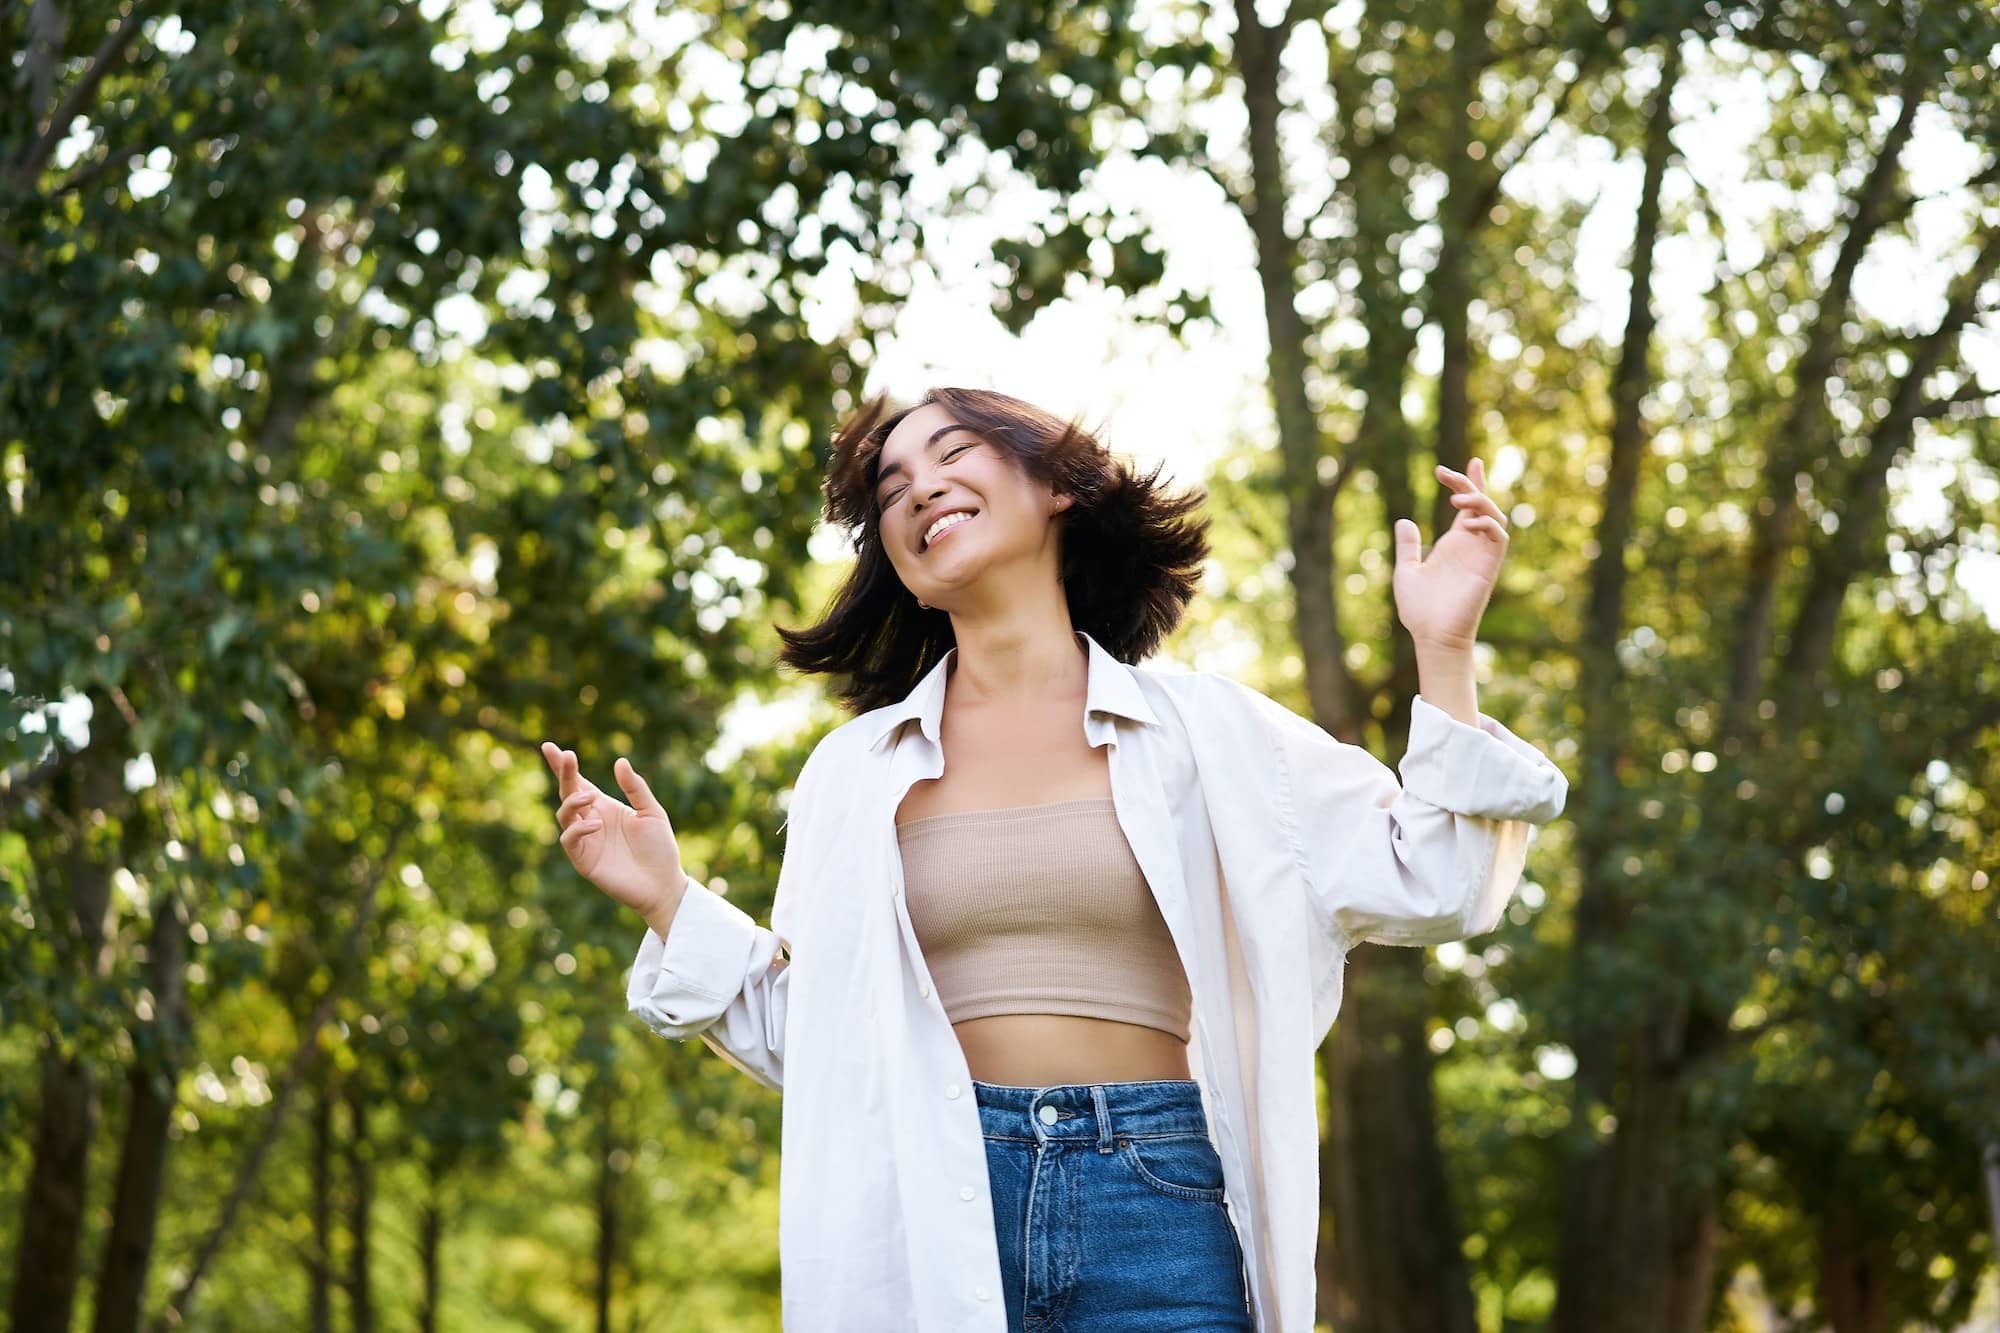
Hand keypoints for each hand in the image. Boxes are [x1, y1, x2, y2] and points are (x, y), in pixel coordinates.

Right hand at [541, 742, 688, 917]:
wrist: (663, 883)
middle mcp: (591, 821)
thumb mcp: (652, 812)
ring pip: (564, 815)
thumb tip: (619, 761)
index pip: (579, 783)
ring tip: (590, 797)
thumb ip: (635, 788)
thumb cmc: (659, 848)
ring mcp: (586, 841)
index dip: (564, 766)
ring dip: (572, 802)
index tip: (549, 747)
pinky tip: (595, 825)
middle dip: (564, 774)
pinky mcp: (584, 860)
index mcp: (604, 807)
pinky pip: (570, 841)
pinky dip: (578, 829)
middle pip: (568, 793)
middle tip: (567, 755)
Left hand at [1392, 457, 1508, 653]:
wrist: (1431, 636)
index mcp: (1454, 544)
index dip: (1470, 482)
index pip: (1469, 506)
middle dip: (1470, 484)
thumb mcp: (1406, 570)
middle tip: (1444, 475)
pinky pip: (1499, 539)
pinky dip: (1489, 524)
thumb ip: (1408, 546)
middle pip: (1482, 504)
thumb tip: (1404, 521)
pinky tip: (1469, 522)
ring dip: (1481, 502)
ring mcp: (1481, 556)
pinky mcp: (1488, 568)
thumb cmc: (1419, 609)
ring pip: (1495, 517)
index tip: (1468, 462)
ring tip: (1457, 499)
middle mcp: (1471, 546)